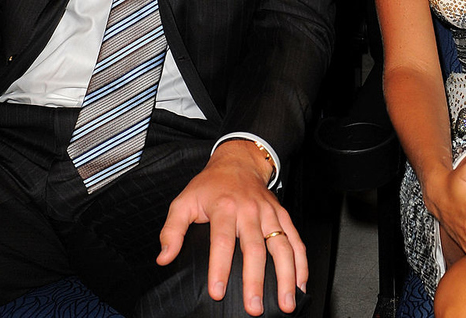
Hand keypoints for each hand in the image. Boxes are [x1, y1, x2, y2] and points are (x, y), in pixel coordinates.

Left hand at [157, 140, 305, 315]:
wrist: (239, 161)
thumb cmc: (211, 185)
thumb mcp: (185, 201)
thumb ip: (172, 230)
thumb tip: (164, 257)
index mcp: (225, 207)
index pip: (222, 240)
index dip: (220, 267)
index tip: (218, 291)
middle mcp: (250, 211)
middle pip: (255, 248)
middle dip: (255, 280)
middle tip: (254, 307)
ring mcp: (269, 213)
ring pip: (281, 246)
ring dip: (286, 276)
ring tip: (286, 302)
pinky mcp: (282, 216)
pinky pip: (296, 239)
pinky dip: (301, 262)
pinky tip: (301, 283)